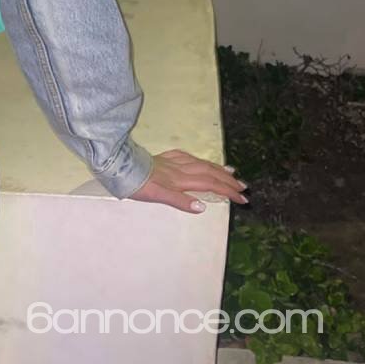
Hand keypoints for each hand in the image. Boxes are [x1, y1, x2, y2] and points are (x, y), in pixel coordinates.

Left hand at [128, 147, 248, 213]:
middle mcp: (179, 169)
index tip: (242, 199)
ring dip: (217, 169)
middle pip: (209, 173)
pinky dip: (198, 159)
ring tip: (231, 172)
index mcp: (180, 180)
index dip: (227, 191)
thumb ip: (179, 201)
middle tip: (244, 187)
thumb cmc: (136, 185)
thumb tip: (202, 207)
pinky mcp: (163, 158)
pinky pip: (186, 157)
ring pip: (200, 164)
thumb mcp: (156, 196)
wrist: (119, 166)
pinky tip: (200, 161)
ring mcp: (172, 162)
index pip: (210, 185)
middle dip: (228, 180)